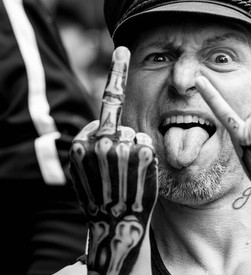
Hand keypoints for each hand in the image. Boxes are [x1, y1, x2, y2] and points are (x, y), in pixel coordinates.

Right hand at [69, 46, 157, 274]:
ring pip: (133, 134)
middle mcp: (100, 141)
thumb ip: (91, 144)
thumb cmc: (102, 197)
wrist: (115, 224)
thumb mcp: (85, 170)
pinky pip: (145, 144)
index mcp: (81, 144)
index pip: (102, 104)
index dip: (116, 73)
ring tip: (126, 176)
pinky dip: (145, 157)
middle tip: (118, 167)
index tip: (123, 49)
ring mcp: (122, 147)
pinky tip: (137, 175)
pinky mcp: (141, 154)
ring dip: (133, 151)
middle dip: (120, 141)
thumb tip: (103, 123)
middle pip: (118, 124)